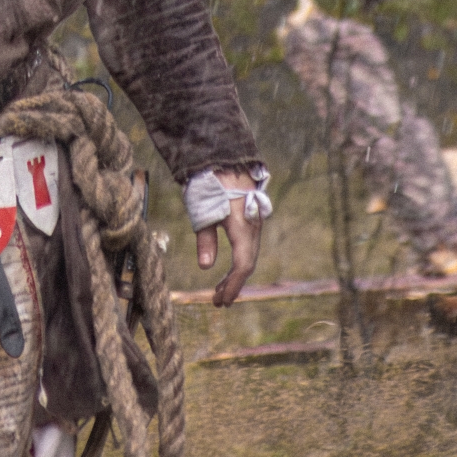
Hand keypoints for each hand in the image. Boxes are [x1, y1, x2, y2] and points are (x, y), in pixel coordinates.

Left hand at [195, 173, 263, 305]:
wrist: (224, 154)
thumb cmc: (209, 182)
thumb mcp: (202, 212)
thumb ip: (206, 239)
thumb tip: (206, 268)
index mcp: (243, 227)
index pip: (243, 265)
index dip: (233, 286)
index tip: (221, 302)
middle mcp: (253, 226)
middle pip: (247, 262)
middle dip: (233, 284)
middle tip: (218, 301)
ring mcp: (254, 220)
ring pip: (249, 253)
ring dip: (236, 273)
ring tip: (219, 289)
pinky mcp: (250, 216)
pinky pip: (248, 244)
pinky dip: (239, 259)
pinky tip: (228, 267)